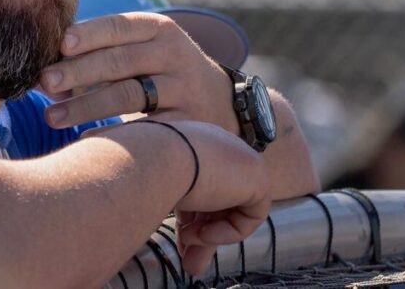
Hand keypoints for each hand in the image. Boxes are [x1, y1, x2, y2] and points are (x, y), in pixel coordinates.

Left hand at [41, 12, 237, 133]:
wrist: (222, 105)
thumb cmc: (162, 74)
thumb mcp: (144, 51)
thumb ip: (102, 54)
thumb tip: (46, 73)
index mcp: (159, 29)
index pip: (120, 26)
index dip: (89, 34)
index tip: (61, 45)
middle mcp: (174, 54)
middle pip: (120, 61)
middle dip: (78, 71)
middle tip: (45, 81)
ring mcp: (183, 89)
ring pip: (128, 95)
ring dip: (85, 106)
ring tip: (51, 117)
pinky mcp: (187, 122)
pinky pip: (143, 129)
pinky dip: (111, 135)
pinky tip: (83, 140)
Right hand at [165, 120, 270, 275]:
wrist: (156, 158)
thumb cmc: (146, 169)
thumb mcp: (162, 187)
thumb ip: (179, 206)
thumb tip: (182, 229)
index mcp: (196, 141)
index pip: (203, 184)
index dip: (192, 215)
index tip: (180, 237)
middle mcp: (221, 145)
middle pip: (220, 200)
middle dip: (204, 234)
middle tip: (189, 263)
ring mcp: (242, 159)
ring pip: (233, 210)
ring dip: (211, 237)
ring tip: (189, 254)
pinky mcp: (258, 177)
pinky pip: (250, 216)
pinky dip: (227, 232)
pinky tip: (204, 234)